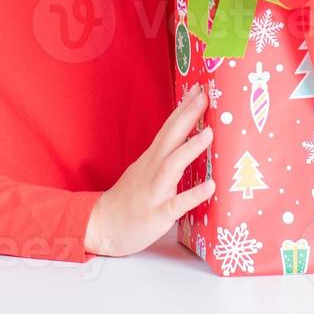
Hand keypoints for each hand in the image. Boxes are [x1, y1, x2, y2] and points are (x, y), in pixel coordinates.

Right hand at [84, 83, 214, 255]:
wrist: (102, 226)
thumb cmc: (130, 198)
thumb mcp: (146, 170)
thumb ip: (165, 155)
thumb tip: (189, 138)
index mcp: (152, 159)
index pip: (169, 128)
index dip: (183, 109)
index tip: (198, 89)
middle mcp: (152, 170)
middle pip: (170, 138)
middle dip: (187, 117)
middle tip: (204, 97)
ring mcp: (154, 191)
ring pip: (172, 166)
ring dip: (190, 148)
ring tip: (209, 133)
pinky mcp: (157, 214)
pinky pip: (177, 204)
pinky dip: (193, 194)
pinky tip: (211, 187)